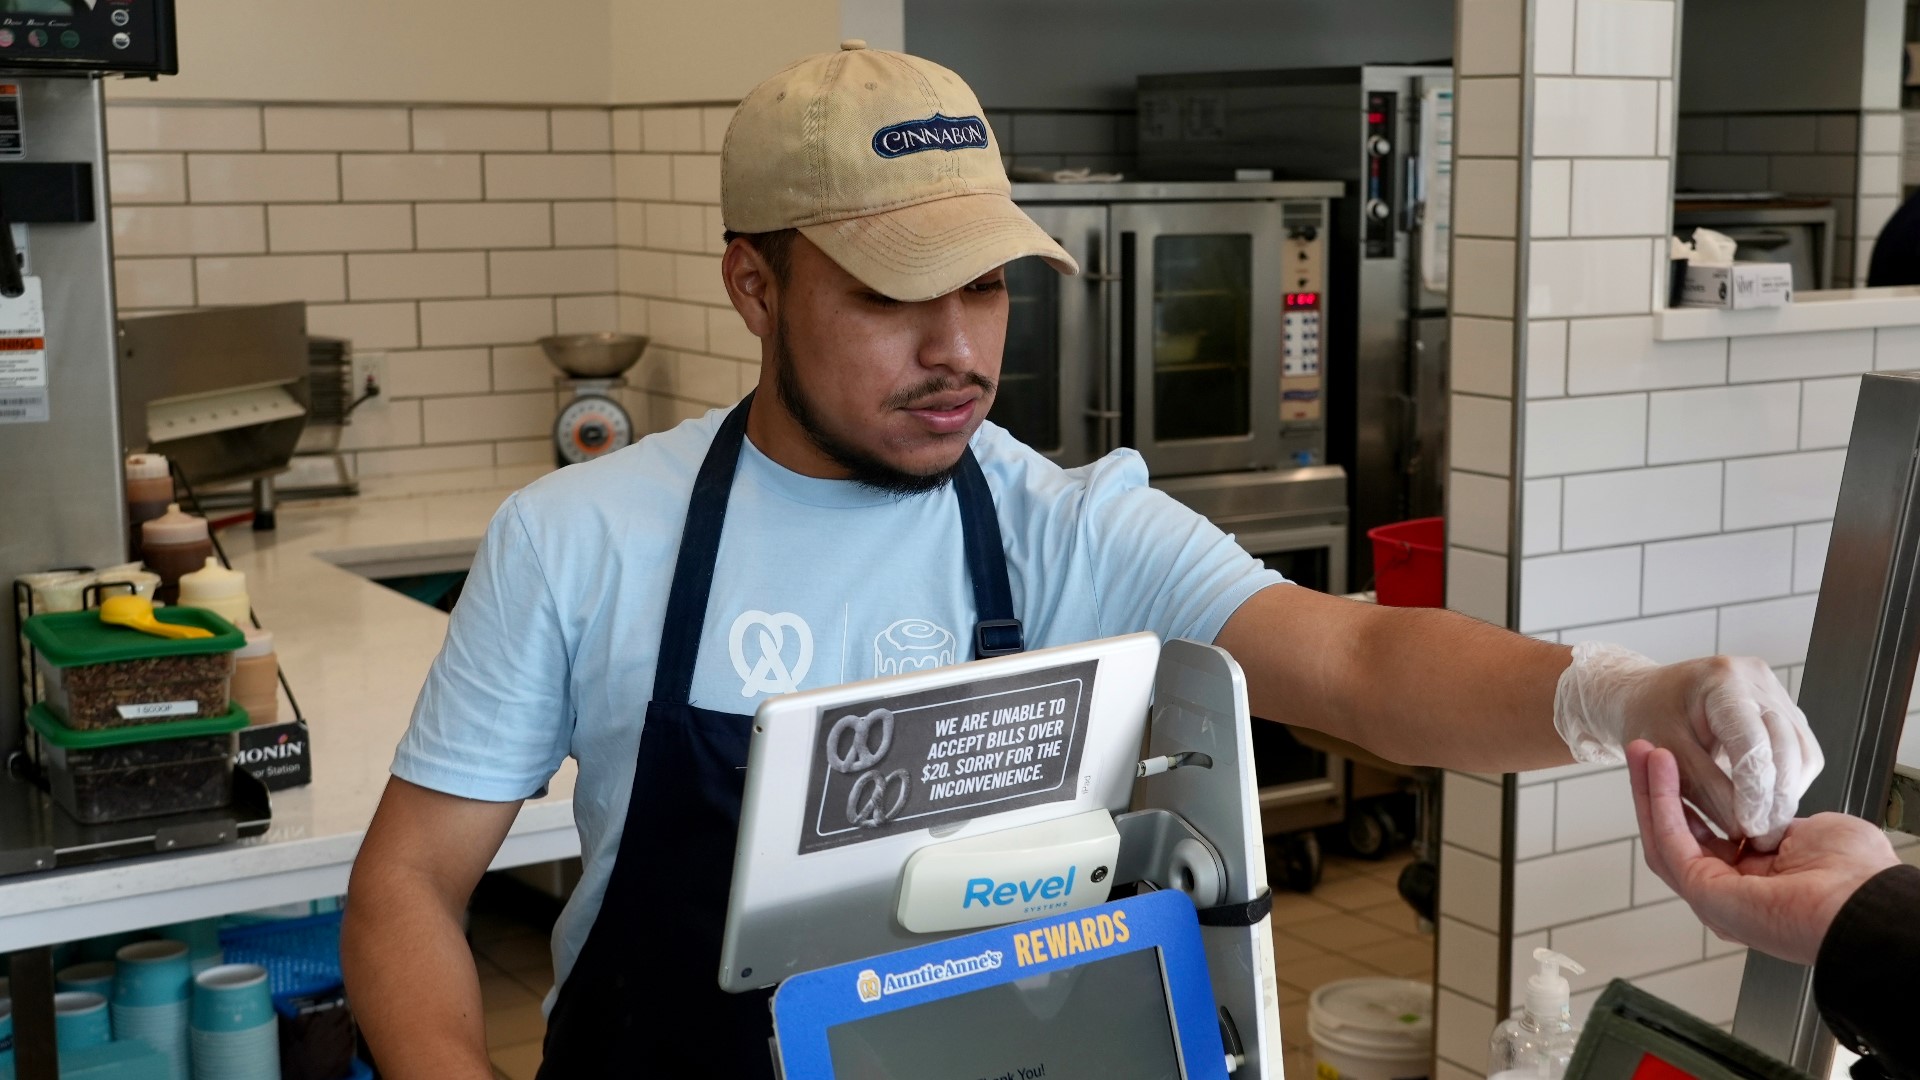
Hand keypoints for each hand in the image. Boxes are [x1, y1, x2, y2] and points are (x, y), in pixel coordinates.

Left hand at [1556, 644, 1821, 847]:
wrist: (1651, 695)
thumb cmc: (1650, 719)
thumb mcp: (1666, 756)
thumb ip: (1706, 789)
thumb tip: (1742, 828)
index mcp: (1721, 681)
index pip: (1752, 741)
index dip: (1754, 790)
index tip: (1749, 827)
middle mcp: (1756, 679)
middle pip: (1785, 746)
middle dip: (1775, 798)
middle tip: (1761, 837)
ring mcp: (1776, 692)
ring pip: (1802, 751)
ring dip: (1787, 793)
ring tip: (1764, 825)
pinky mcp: (1786, 709)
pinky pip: (1802, 751)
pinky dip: (1788, 782)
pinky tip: (1768, 803)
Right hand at [1627, 740, 1897, 965]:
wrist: (1864, 901)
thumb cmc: (1854, 874)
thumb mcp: (1808, 829)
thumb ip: (1771, 818)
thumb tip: (1754, 807)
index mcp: (1754, 882)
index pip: (1705, 835)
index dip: (1687, 796)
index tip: (1677, 761)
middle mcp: (1727, 893)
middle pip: (1675, 834)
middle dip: (1656, 789)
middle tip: (1645, 750)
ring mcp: (1711, 896)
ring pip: (1664, 835)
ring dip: (1650, 790)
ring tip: (1642, 751)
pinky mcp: (1702, 891)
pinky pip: (1670, 838)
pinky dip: (1661, 799)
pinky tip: (1658, 767)